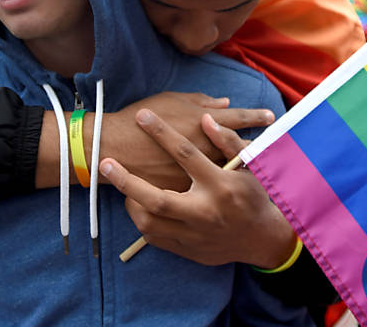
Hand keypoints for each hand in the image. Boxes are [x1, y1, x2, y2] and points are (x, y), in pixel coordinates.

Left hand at [101, 110, 295, 267]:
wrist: (261, 239)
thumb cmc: (252, 196)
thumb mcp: (249, 166)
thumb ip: (227, 141)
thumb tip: (206, 118)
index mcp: (220, 186)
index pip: (186, 154)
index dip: (162, 132)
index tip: (142, 116)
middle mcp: (205, 212)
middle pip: (157, 198)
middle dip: (127, 181)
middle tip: (105, 162)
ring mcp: (194, 234)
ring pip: (150, 222)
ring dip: (131, 202)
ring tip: (124, 185)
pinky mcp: (187, 249)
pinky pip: (155, 237)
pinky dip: (142, 220)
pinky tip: (138, 205)